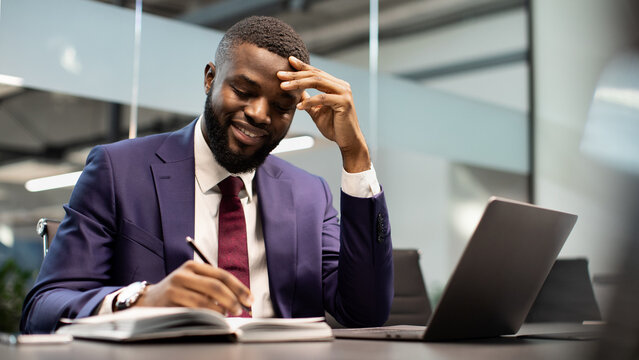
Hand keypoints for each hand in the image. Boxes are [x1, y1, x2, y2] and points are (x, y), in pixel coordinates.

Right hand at [135, 260, 252, 315]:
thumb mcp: (193, 282)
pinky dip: (208, 314)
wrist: (148, 300)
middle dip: (233, 299)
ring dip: (221, 309)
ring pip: (206, 299)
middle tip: (241, 309)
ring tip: (227, 314)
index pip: (221, 275)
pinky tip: (213, 317)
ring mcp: (176, 287)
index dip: (238, 287)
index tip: (249, 299)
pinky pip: (194, 309)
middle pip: (215, 286)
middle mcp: (184, 273)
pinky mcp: (170, 300)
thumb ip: (213, 285)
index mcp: (193, 266)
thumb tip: (240, 297)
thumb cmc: (177, 292)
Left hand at [278, 57, 370, 172]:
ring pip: (318, 82)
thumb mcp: (316, 111)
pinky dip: (309, 101)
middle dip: (296, 74)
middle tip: (279, 75)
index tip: (289, 61)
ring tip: (284, 87)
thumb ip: (308, 100)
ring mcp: (344, 93)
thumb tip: (296, 92)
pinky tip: (298, 107)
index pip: (316, 72)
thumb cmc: (334, 127)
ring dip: (299, 83)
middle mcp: (341, 86)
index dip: (302, 67)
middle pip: (315, 75)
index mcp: (336, 85)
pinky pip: (323, 98)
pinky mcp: (344, 102)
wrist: (348, 141)